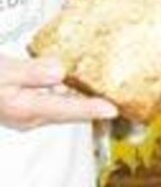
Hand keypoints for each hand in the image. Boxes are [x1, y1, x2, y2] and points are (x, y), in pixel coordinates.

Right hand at [0, 53, 117, 129]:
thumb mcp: (2, 71)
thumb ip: (29, 73)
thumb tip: (59, 72)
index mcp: (24, 107)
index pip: (66, 110)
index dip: (91, 109)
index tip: (114, 109)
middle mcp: (29, 115)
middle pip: (70, 112)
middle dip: (94, 107)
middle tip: (123, 100)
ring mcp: (28, 112)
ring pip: (63, 107)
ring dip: (84, 101)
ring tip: (111, 91)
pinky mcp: (26, 105)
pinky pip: (55, 101)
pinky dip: (70, 94)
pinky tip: (83, 82)